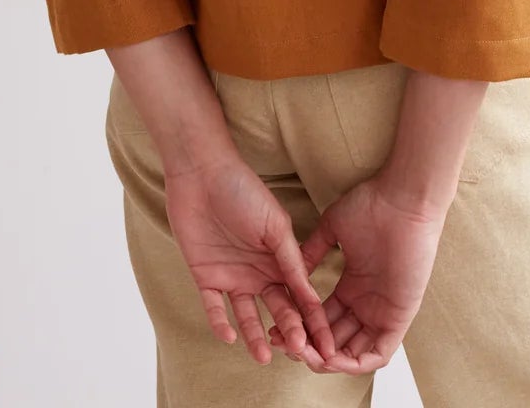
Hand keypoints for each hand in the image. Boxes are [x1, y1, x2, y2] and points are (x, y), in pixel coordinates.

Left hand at [163, 155, 337, 366]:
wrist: (202, 173)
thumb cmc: (244, 190)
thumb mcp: (276, 225)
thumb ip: (291, 260)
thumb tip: (311, 295)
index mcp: (279, 259)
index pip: (300, 296)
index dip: (314, 320)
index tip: (327, 345)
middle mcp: (258, 272)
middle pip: (277, 309)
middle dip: (290, 331)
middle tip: (300, 350)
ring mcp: (232, 276)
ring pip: (247, 315)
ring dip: (256, 336)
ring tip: (265, 356)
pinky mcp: (205, 277)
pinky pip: (213, 307)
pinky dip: (221, 323)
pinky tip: (230, 337)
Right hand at [267, 173, 448, 374]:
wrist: (401, 199)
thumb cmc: (372, 205)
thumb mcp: (334, 228)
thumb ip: (314, 250)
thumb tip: (292, 267)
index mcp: (354, 287)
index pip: (324, 320)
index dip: (301, 327)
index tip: (277, 328)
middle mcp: (367, 304)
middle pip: (334, 341)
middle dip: (308, 347)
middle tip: (285, 342)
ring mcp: (383, 313)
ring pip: (353, 354)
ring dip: (326, 359)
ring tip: (302, 351)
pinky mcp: (398, 319)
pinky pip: (376, 355)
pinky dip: (352, 363)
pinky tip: (330, 358)